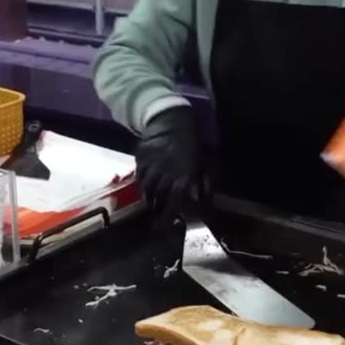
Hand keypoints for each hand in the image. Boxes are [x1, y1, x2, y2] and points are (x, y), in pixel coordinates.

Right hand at [134, 106, 206, 220]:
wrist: (173, 121)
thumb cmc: (193, 145)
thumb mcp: (205, 163)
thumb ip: (205, 183)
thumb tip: (203, 201)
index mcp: (184, 173)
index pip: (175, 198)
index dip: (170, 212)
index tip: (167, 223)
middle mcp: (166, 170)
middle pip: (159, 194)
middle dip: (157, 207)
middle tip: (156, 217)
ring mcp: (152, 163)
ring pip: (146, 186)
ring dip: (148, 197)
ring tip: (150, 204)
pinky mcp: (141, 157)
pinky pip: (139, 175)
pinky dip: (141, 183)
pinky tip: (145, 187)